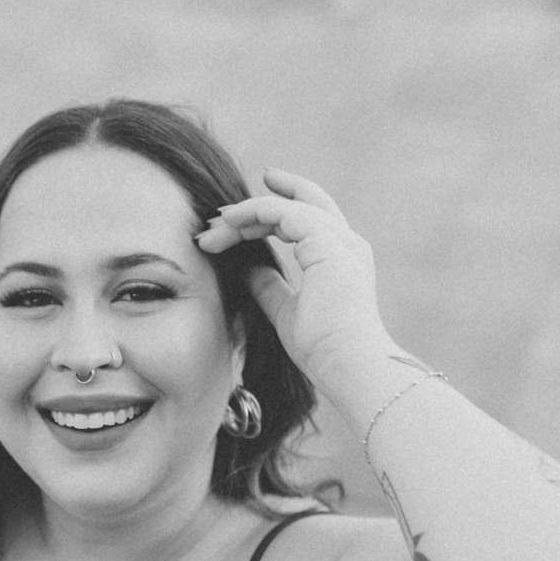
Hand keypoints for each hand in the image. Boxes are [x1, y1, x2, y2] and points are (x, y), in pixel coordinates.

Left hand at [197, 169, 387, 389]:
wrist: (345, 364)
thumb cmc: (322, 348)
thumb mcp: (285, 310)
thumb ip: (268, 286)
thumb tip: (246, 268)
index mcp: (341, 259)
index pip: (310, 219)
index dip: (276, 210)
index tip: (238, 214)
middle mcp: (346, 244)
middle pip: (307, 200)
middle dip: (266, 195)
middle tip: (222, 209)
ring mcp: (340, 241)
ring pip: (288, 207)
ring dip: (247, 214)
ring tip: (213, 227)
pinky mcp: (328, 243)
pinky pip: (285, 213)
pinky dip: (255, 212)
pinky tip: (229, 222)